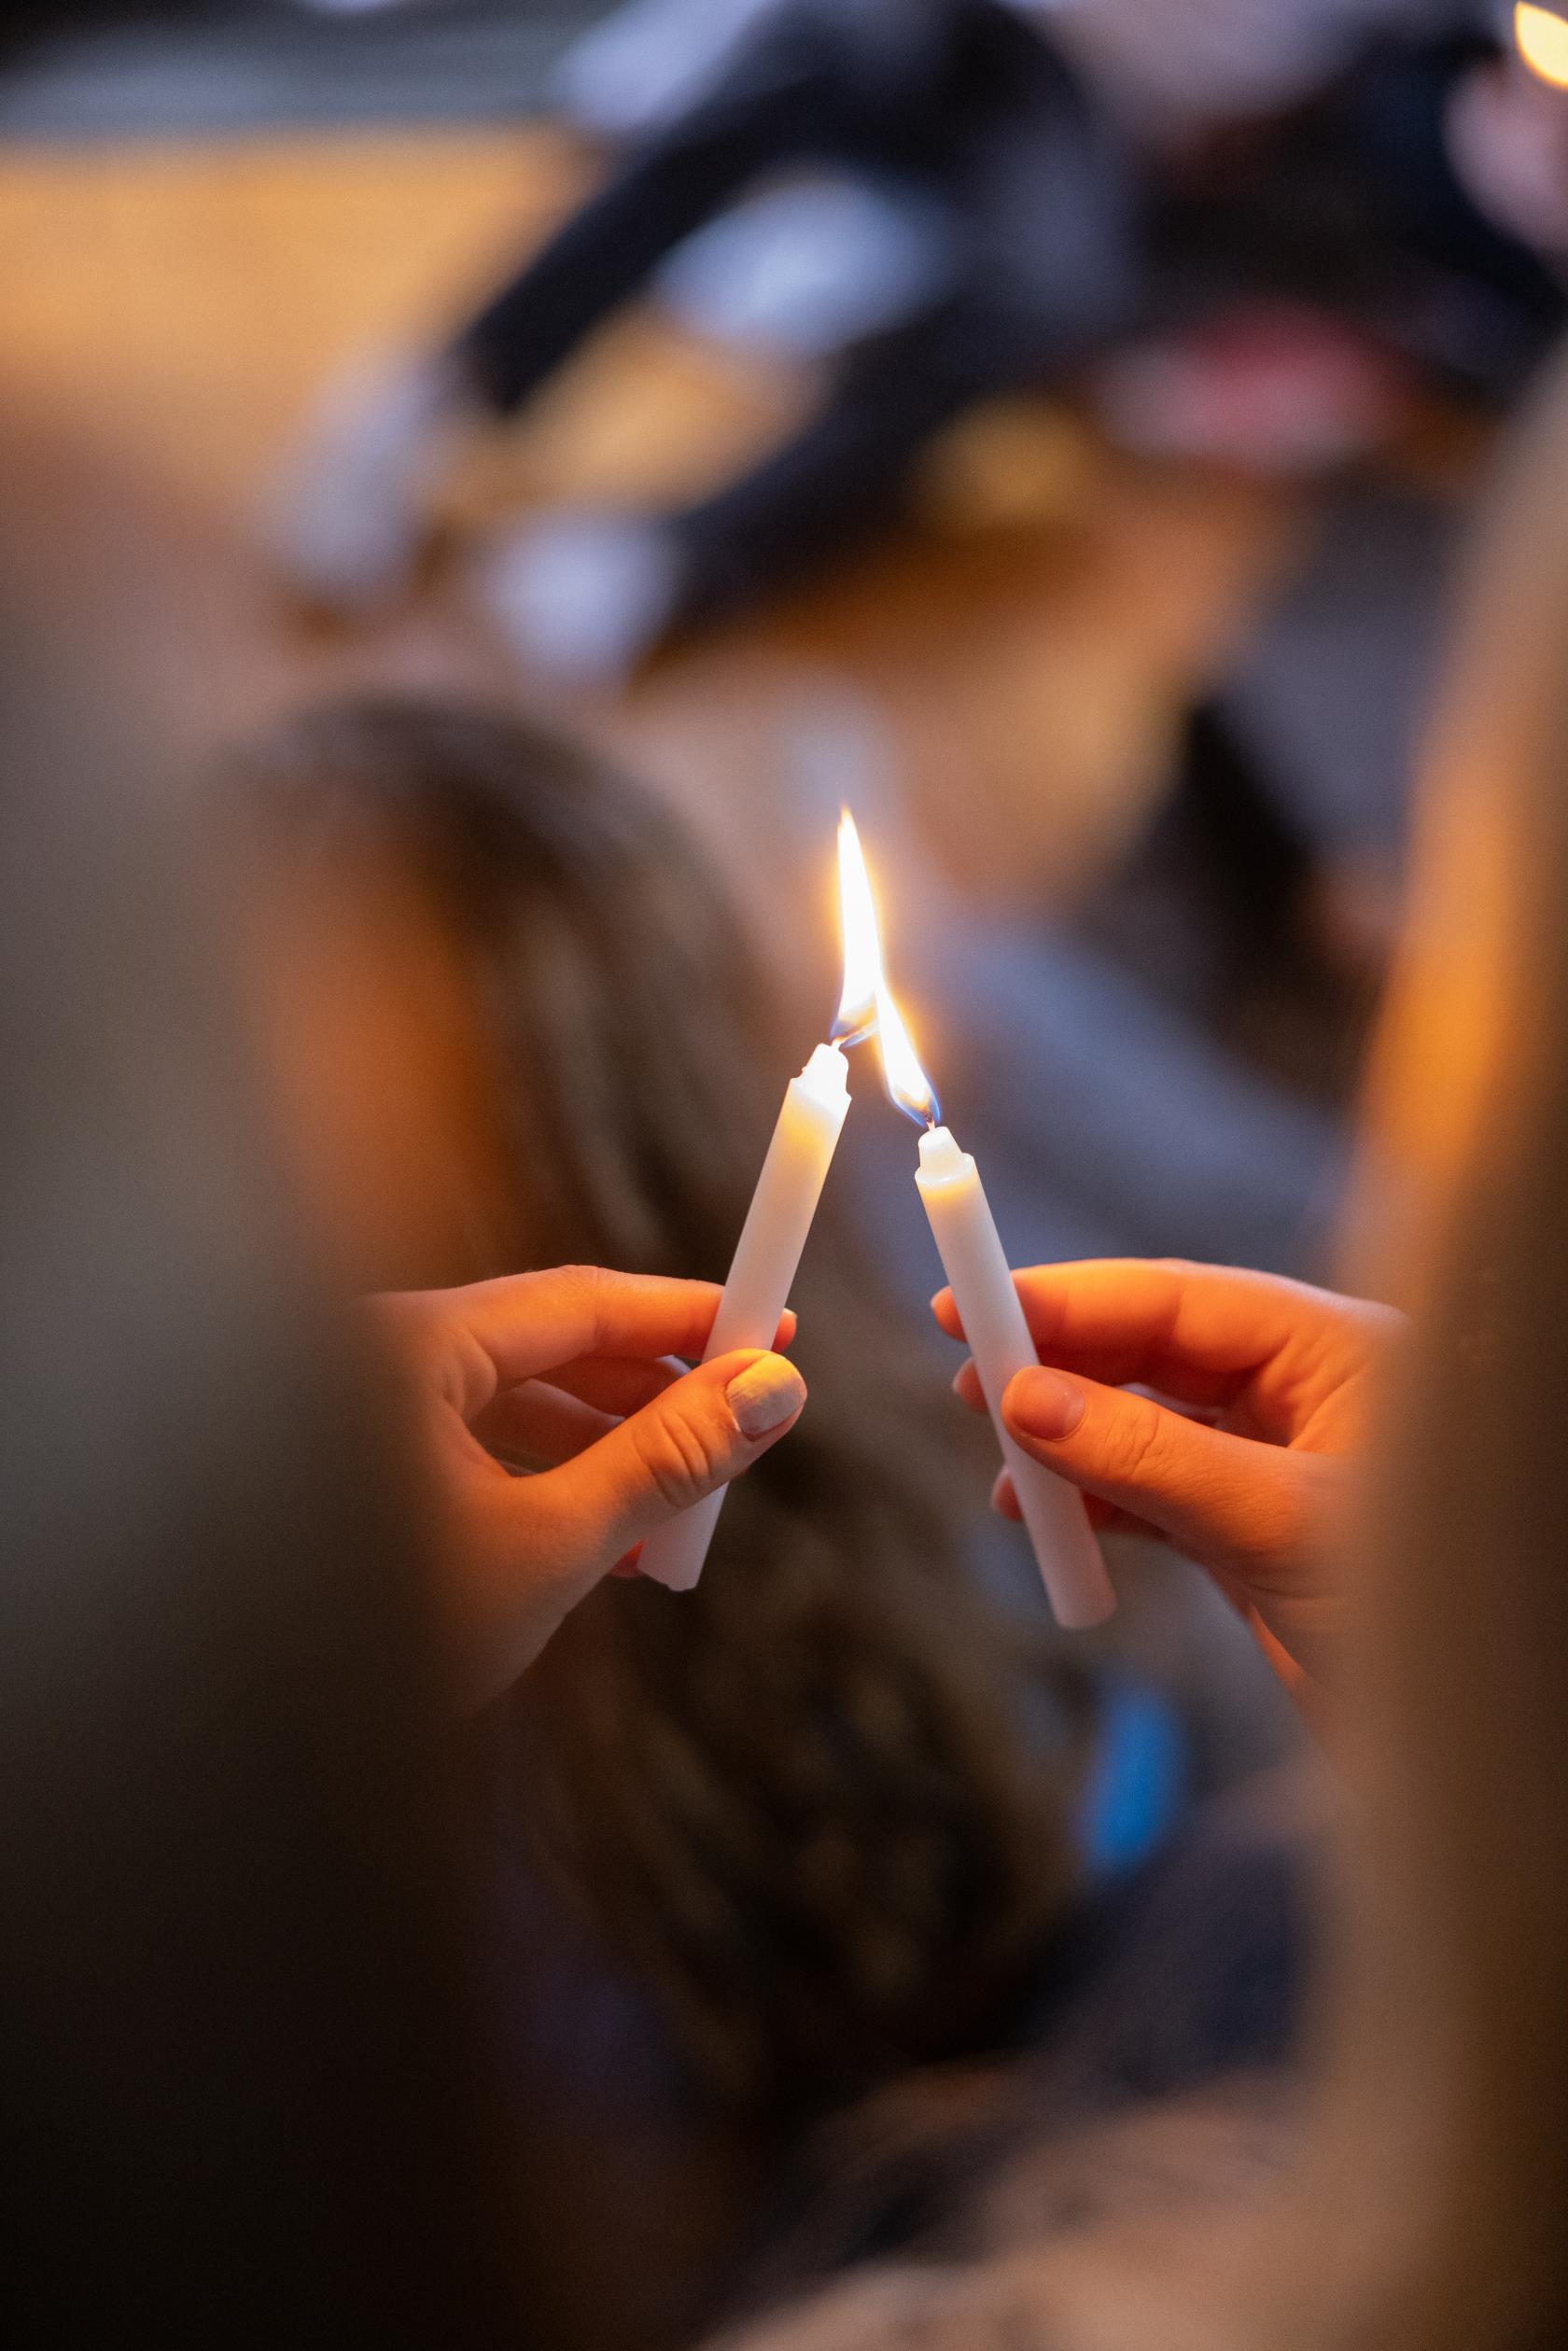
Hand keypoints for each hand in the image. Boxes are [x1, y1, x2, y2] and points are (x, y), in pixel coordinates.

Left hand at [370, 1267, 804, 1705]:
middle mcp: (375, 1360)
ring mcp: (358, 1415)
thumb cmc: (381, 1635)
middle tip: (745, 1426)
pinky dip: (549, 1483)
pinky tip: (611, 1543)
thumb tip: (769, 1392)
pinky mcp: (359, 1470)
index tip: (769, 1328)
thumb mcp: (549, 1545)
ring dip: (608, 1452)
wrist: (259, 1745)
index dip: (686, 1315)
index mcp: (403, 1348)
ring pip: (515, 1405)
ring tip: (684, 1510)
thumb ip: (664, 1460)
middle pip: (548, 1347)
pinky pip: (476, 1448)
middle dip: (653, 1395)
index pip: (577, 1299)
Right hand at [937, 1259, 1399, 1690]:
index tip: (975, 1303)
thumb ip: (1149, 1457)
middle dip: (1059, 1365)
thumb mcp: (1277, 1523)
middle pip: (1155, 1350)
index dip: (1072, 1299)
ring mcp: (1277, 1461)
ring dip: (1067, 1442)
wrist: (1474, 1740)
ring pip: (1145, 1423)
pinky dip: (1093, 1504)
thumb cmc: (1424, 1616)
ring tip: (1003, 1468)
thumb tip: (1027, 1401)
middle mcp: (1307, 1392)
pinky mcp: (1254, 1530)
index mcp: (1339, 1352)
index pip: (1182, 1300)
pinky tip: (1042, 1518)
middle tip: (966, 1375)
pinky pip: (1153, 1492)